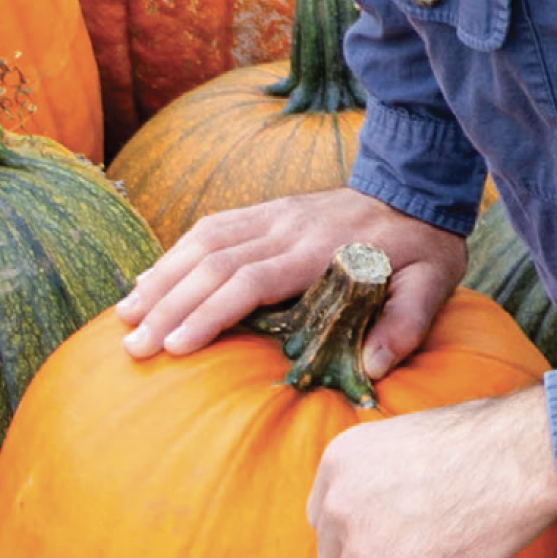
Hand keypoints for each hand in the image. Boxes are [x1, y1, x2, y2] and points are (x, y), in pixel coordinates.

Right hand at [116, 186, 467, 372]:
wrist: (418, 188)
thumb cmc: (422, 248)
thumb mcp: (432, 285)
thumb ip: (406, 324)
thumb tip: (374, 369)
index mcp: (320, 250)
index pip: (250, 280)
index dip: (209, 313)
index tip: (174, 346)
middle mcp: (287, 227)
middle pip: (213, 264)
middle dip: (168, 305)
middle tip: (133, 346)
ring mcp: (275, 214)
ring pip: (203, 241)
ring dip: (161, 278)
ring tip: (124, 316)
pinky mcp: (269, 209)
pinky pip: (213, 227)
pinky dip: (176, 254)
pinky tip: (151, 280)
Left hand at [307, 387, 556, 557]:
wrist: (526, 454)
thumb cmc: (490, 442)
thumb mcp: (410, 442)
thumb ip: (380, 479)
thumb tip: (382, 523)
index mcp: (341, 461)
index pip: (324, 520)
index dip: (365, 535)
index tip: (409, 531)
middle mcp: (339, 503)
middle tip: (431, 552)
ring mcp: (363, 546)